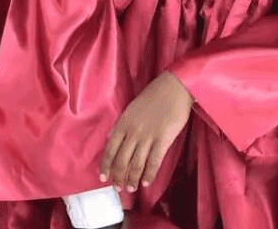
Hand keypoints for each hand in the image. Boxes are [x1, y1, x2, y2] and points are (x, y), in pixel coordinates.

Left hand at [100, 72, 192, 192]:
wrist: (174, 88)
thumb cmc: (153, 96)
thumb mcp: (130, 108)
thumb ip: (120, 124)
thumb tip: (110, 137)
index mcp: (123, 124)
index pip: (110, 150)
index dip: (106, 166)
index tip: (104, 178)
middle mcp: (132, 132)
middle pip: (121, 161)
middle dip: (119, 177)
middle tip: (119, 188)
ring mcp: (147, 137)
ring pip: (136, 165)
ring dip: (132, 179)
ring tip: (131, 188)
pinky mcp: (162, 140)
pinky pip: (153, 162)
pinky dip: (149, 175)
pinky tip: (146, 182)